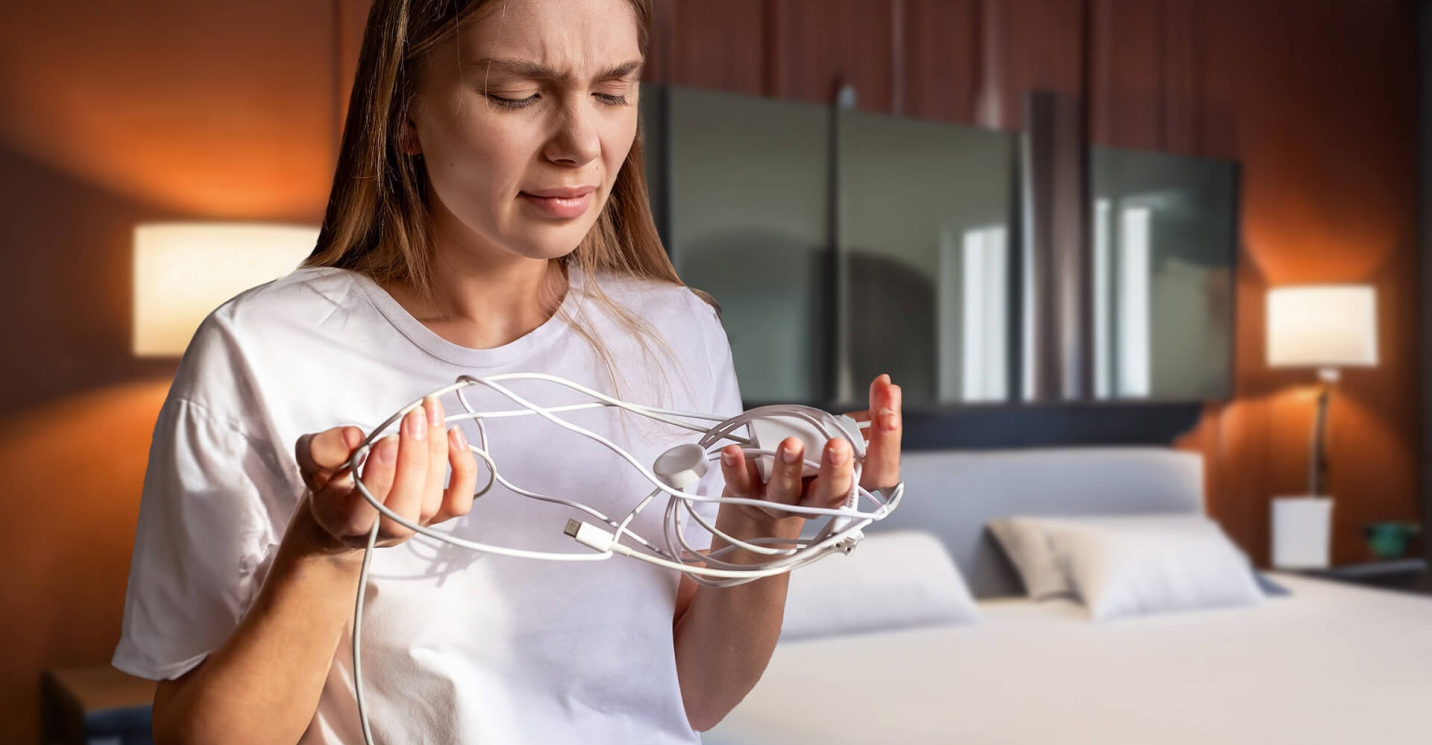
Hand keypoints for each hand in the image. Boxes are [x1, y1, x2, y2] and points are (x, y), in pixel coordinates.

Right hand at [293, 395, 479, 553]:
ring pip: (433, 498)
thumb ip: (322, 449)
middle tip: (414, 417)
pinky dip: (464, 470)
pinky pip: (459, 501)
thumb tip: (353, 437)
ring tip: (430, 413)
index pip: (367, 506)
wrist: (346, 513)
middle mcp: (385, 531)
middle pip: (406, 504)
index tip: (387, 438)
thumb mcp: (311, 462)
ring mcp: (415, 525)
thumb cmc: (330, 484)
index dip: (381, 474)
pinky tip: (454, 436)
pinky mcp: (437, 515)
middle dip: (414, 457)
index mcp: (346, 520)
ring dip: (437, 452)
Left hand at [717, 375, 902, 525]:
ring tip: (791, 444)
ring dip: (789, 468)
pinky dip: (737, 469)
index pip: (880, 472)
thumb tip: (886, 387)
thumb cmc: (808, 468)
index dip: (887, 444)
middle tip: (839, 446)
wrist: (760, 502)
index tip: (886, 413)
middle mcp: (818, 499)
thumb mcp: (838, 441)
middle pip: (836, 493)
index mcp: (847, 485)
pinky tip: (733, 451)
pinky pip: (741, 487)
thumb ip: (865, 419)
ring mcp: (782, 501)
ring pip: (787, 493)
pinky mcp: (748, 497)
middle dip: (838, 470)